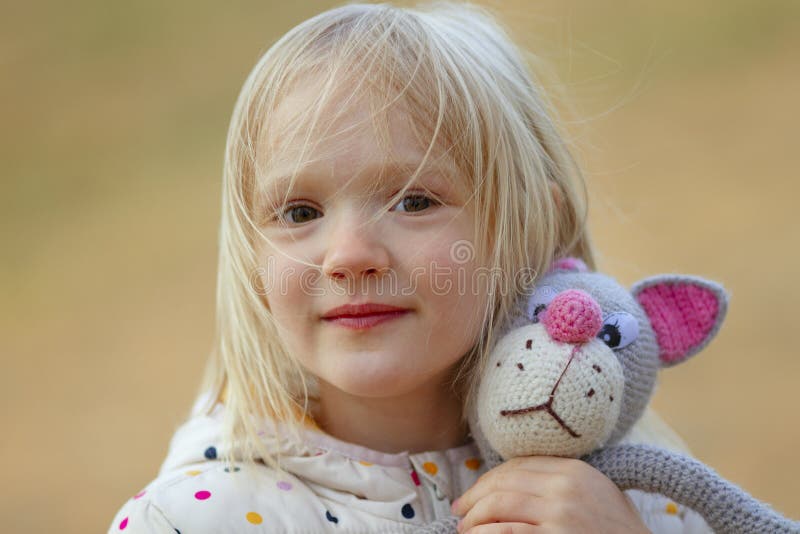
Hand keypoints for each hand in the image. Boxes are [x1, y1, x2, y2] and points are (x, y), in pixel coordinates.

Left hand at [451, 456, 649, 533]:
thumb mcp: (598, 496)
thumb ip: (563, 483)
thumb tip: (513, 486)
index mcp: (575, 469)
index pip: (517, 465)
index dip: (488, 479)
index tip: (473, 493)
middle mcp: (567, 485)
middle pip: (504, 482)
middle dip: (474, 497)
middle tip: (460, 512)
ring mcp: (561, 513)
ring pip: (500, 504)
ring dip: (475, 518)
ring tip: (465, 530)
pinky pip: (507, 532)